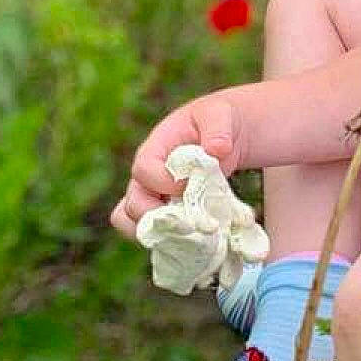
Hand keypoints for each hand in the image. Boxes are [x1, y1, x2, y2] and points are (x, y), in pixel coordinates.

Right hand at [109, 92, 246, 240]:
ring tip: (188, 237)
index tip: (189, 186)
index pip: (143, 170)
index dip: (163, 182)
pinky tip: (194, 244)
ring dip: (158, 236)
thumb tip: (216, 151)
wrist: (228, 134)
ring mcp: (155, 197)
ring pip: (133, 225)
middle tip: (190, 223)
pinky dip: (169, 243)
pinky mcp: (168, 213)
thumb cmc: (219, 121)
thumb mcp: (222, 116)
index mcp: (155, 148)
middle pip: (132, 204)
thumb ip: (218, 131)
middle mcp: (148, 176)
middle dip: (157, 218)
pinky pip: (155, 235)